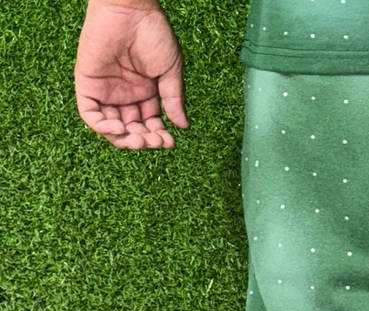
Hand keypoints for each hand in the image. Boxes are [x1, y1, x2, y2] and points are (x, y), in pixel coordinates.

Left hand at [75, 0, 188, 148]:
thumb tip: (183, 126)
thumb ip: (173, 99)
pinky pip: (91, 115)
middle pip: (131, 129)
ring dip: (125, 139)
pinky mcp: (88, 84)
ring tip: (139, 140)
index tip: (170, 142)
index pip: (149, 123)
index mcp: (145, 91)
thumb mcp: (170, 71)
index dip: (158, 136)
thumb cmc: (153, 33)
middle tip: (155, 142)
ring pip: (111, 127)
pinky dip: (103, 128)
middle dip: (144, 140)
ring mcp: (105, 90)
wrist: (130, 9)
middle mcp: (124, 93)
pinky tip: (120, 129)